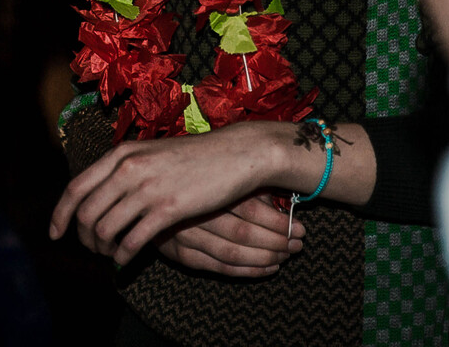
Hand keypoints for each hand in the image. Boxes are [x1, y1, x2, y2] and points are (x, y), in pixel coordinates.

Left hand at [49, 120, 288, 264]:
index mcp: (122, 153)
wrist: (236, 155)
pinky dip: (123, 255)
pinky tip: (126, 259)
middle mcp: (129, 168)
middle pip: (86, 212)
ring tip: (110, 253)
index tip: (56, 234)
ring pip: (105, 228)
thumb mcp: (152, 152)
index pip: (76, 187)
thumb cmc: (195, 157)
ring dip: (102, 248)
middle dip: (82, 237)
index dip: (60, 214)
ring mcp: (148, 188)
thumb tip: (98, 193)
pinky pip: (132, 240)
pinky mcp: (169, 208)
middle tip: (91, 248)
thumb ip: (125, 168)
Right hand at [156, 194, 303, 277]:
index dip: (278, 222)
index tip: (300, 228)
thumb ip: (250, 188)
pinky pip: (219, 267)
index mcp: (206, 187)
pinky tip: (268, 268)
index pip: (249, 209)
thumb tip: (288, 206)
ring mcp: (183, 235)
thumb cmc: (196, 181)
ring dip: (264, 258)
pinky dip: (247, 271)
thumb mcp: (222, 176)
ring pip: (231, 253)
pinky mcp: (179, 254)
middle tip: (298, 245)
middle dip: (276, 242)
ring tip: (286, 256)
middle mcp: (193, 211)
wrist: (148, 192)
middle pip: (242, 233)